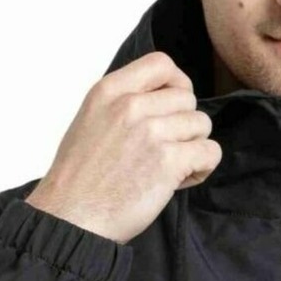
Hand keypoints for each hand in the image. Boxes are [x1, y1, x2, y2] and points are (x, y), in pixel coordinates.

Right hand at [25, 52, 221, 244]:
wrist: (71, 216)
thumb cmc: (78, 177)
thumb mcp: (91, 120)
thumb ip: (122, 103)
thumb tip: (161, 101)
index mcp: (110, 90)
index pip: (162, 64)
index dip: (177, 84)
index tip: (173, 107)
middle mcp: (130, 105)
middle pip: (187, 98)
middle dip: (183, 124)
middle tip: (165, 150)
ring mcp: (151, 132)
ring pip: (201, 124)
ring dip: (193, 147)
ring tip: (171, 167)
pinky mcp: (168, 161)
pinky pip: (209, 152)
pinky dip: (202, 167)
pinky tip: (181, 180)